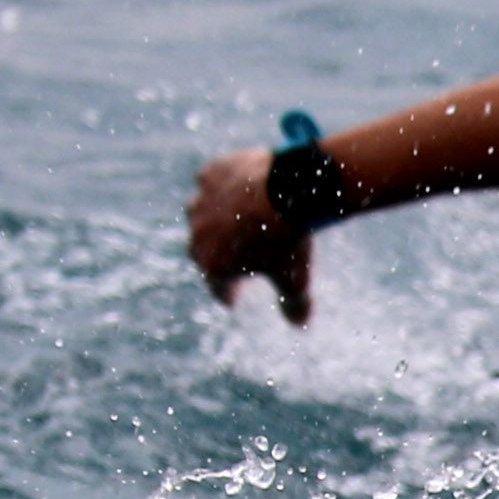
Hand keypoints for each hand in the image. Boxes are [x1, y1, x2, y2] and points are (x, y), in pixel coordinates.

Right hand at [188, 148, 313, 323]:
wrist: (288, 189)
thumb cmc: (288, 239)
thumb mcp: (295, 279)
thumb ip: (295, 305)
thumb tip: (300, 324)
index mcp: (214, 266)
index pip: (218, 287)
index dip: (228, 294)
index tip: (233, 299)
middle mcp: (199, 235)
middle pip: (202, 250)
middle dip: (216, 255)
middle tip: (232, 257)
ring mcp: (201, 203)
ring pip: (198, 213)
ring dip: (211, 218)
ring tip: (230, 218)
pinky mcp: (210, 174)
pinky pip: (210, 181)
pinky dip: (221, 185)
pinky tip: (235, 186)